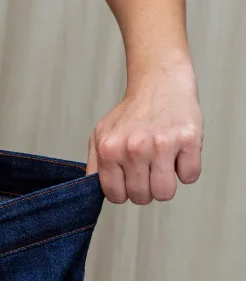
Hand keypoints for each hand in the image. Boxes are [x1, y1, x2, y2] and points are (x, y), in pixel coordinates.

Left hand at [86, 61, 202, 204]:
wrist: (158, 84)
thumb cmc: (130, 113)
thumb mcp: (100, 135)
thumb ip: (95, 165)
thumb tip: (91, 191)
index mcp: (109, 149)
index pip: (115, 195)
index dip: (123, 193)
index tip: (128, 182)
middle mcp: (134, 147)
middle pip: (141, 197)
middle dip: (145, 190)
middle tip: (147, 170)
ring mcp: (162, 144)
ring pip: (165, 193)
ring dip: (165, 185)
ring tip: (161, 165)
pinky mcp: (188, 140)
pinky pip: (190, 177)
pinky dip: (186, 170)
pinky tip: (177, 153)